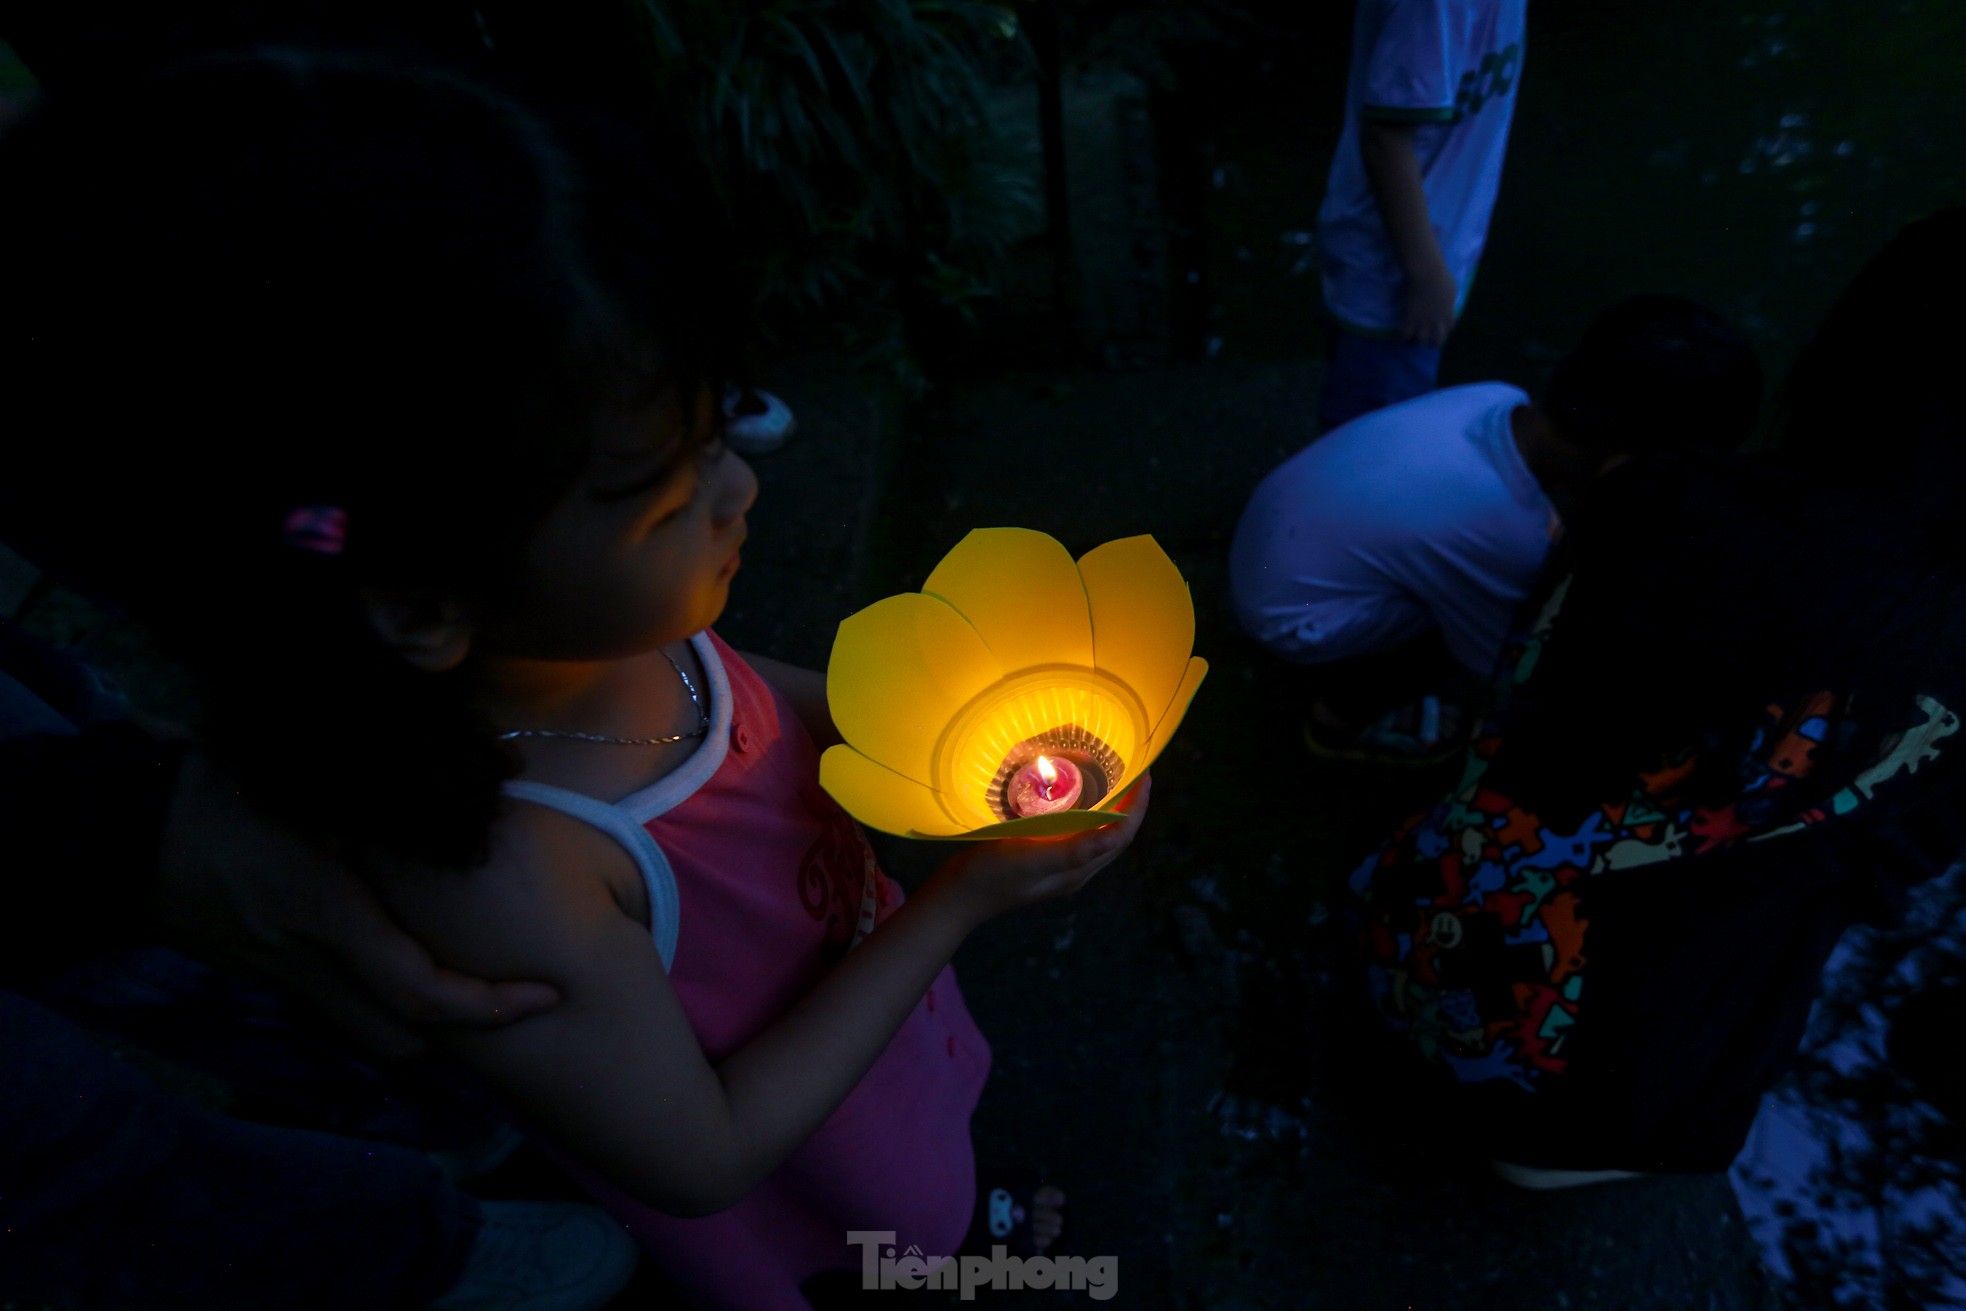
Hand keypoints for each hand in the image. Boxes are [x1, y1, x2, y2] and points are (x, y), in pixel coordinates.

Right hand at [151, 750, 559, 1061]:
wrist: (121, 832)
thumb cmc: (222, 790)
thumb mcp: (315, 779)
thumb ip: (401, 787)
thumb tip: (500, 768)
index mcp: (327, 916)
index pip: (420, 992)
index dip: (491, 1005)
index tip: (546, 993)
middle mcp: (308, 963)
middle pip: (401, 1039)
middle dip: (463, 1032)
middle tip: (516, 994)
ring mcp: (281, 977)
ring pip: (367, 1032)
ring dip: (420, 1022)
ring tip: (473, 985)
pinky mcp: (265, 972)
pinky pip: (336, 1008)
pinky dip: (378, 1000)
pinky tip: (407, 962)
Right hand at [930, 775, 1151, 923]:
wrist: (959, 895)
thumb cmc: (992, 875)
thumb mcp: (1030, 858)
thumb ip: (1071, 849)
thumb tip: (1114, 835)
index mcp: (1078, 870)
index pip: (1122, 835)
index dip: (1138, 805)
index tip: (1144, 773)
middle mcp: (1076, 871)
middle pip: (1117, 836)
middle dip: (1132, 804)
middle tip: (1135, 770)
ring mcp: (1061, 868)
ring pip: (1100, 835)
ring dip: (1114, 809)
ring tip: (1116, 779)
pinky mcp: (1046, 861)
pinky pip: (1080, 834)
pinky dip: (1090, 814)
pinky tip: (1078, 798)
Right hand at [1401, 266, 1457, 345]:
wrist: (1428, 274)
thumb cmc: (1442, 277)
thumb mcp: (1452, 289)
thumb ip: (1450, 300)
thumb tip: (1449, 303)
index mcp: (1449, 313)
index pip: (1450, 329)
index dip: (1446, 331)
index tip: (1441, 329)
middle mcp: (1437, 321)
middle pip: (1437, 341)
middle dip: (1433, 343)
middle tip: (1428, 339)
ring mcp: (1423, 321)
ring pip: (1421, 340)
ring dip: (1418, 340)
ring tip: (1413, 338)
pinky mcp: (1410, 318)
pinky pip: (1406, 334)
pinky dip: (1404, 336)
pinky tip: (1403, 333)